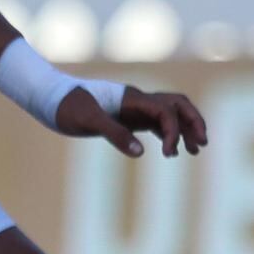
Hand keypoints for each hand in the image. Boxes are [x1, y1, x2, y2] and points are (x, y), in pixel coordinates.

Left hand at [55, 82, 206, 156]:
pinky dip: (169, 134)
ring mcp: (134, 108)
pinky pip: (156, 123)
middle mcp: (137, 101)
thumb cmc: (67, 107)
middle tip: (202, 143)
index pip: (166, 110)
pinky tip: (173, 151)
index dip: (174, 131)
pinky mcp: (128, 117)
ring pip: (170, 113)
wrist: (50, 98)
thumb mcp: (87, 121)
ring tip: (196, 150)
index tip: (169, 154)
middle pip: (177, 104)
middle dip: (193, 121)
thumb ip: (114, 134)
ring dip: (185, 128)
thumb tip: (141, 152)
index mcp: (132, 99)